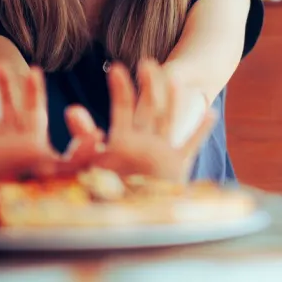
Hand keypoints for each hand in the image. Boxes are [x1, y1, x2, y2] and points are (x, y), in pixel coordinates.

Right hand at [0, 66, 102, 182]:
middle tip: (2, 64)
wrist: (23, 211)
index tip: (34, 69)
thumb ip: (83, 150)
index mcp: (33, 138)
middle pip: (9, 107)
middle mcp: (12, 138)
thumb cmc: (48, 189)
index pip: (34, 108)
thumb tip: (98, 131)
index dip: (33, 90)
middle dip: (7, 87)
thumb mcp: (69, 166)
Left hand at [66, 59, 216, 182]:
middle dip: (148, 85)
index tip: (116, 67)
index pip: (122, 107)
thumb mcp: (91, 163)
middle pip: (148, 107)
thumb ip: (84, 140)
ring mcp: (161, 153)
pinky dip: (199, 130)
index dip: (120, 88)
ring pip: (168, 120)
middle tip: (147, 62)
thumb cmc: (105, 191)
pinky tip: (209, 113)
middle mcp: (143, 142)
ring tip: (176, 80)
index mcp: (123, 140)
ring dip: (173, 100)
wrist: (125, 219)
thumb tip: (71, 110)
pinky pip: (190, 145)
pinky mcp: (175, 167)